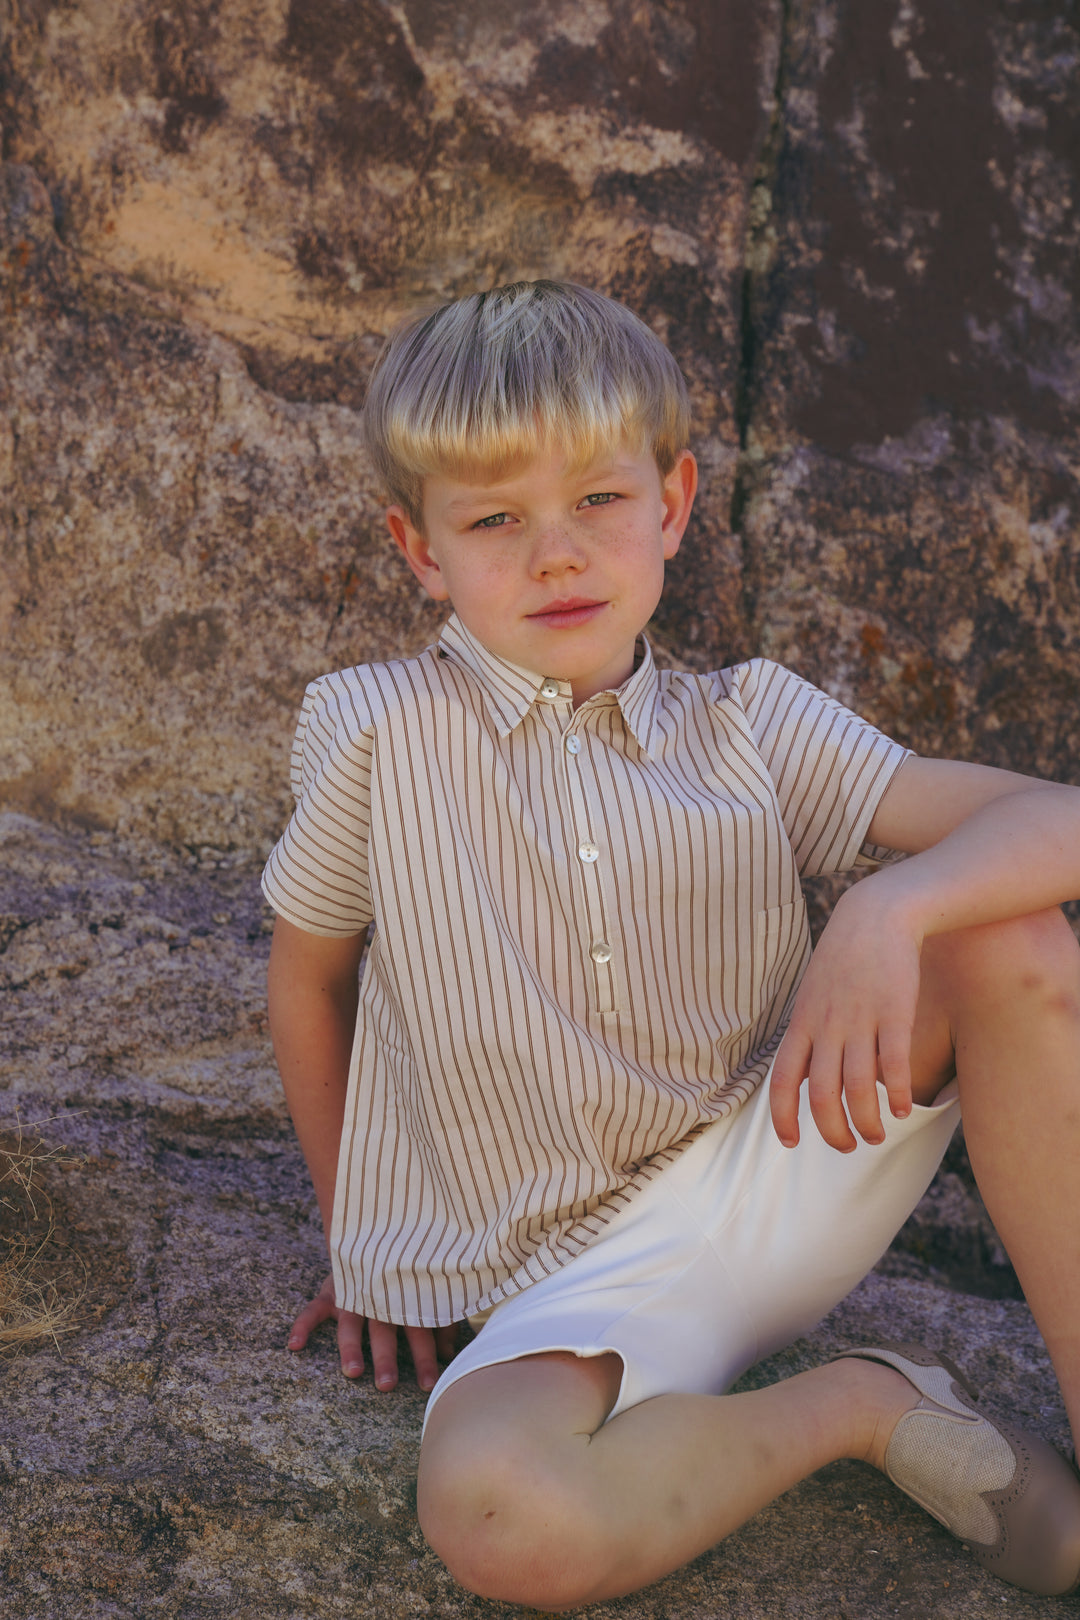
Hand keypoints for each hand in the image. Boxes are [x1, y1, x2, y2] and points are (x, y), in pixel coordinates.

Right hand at [287, 1275, 459, 1391]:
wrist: (380, 1233)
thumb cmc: (410, 1273)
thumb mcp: (430, 1291)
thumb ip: (443, 1321)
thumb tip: (451, 1356)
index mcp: (408, 1297)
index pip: (420, 1328)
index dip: (425, 1356)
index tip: (429, 1384)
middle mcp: (380, 1296)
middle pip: (384, 1329)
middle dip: (386, 1357)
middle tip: (387, 1385)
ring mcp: (353, 1292)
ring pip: (351, 1321)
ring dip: (351, 1346)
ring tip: (352, 1372)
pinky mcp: (332, 1290)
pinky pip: (313, 1308)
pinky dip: (303, 1325)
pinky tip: (294, 1345)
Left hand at [769, 881, 922, 1151]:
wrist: (876, 915)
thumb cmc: (844, 959)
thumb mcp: (813, 994)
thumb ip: (810, 1035)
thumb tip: (809, 1078)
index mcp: (802, 1023)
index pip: (782, 1081)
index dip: (782, 1118)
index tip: (791, 1143)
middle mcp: (827, 1026)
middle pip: (822, 1096)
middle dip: (832, 1132)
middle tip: (847, 1146)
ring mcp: (860, 1020)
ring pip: (858, 1089)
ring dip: (868, 1123)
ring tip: (877, 1136)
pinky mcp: (895, 1013)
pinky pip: (894, 1065)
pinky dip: (898, 1095)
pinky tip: (905, 1109)